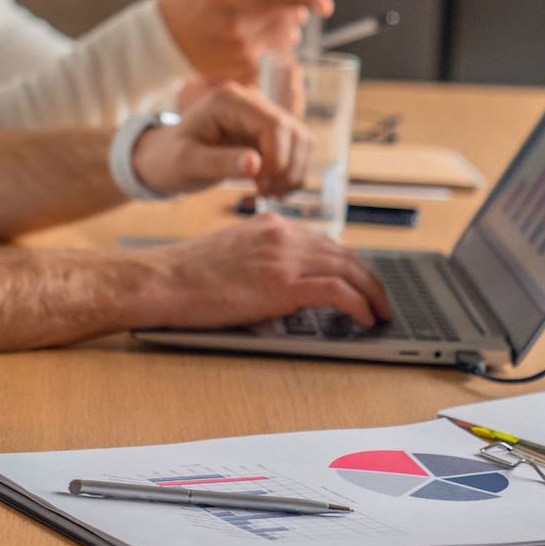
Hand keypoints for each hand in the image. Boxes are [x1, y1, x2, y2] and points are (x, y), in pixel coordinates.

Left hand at [132, 81, 309, 196]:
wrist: (165, 158)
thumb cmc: (169, 158)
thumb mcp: (186, 163)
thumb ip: (219, 162)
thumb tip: (256, 164)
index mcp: (229, 101)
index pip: (275, 124)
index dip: (278, 158)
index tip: (262, 186)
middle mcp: (250, 102)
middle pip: (295, 132)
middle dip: (287, 168)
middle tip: (264, 193)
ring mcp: (262, 116)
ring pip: (302, 142)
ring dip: (293, 173)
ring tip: (267, 193)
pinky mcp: (269, 134)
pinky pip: (296, 152)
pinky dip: (291, 174)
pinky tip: (270, 190)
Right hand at [142, 216, 392, 327]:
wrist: (163, 280)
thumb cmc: (186, 275)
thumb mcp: (229, 253)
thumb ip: (261, 259)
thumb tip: (283, 287)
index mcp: (269, 225)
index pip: (325, 241)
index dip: (350, 264)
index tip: (360, 281)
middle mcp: (282, 235)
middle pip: (345, 254)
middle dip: (370, 279)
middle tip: (381, 301)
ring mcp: (283, 257)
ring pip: (350, 270)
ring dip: (373, 295)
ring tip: (381, 314)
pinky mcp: (282, 284)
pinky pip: (338, 292)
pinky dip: (359, 306)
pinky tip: (364, 320)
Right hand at [157, 0, 338, 79]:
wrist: (163, 38)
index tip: (326, 5)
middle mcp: (236, 25)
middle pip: (291, 15)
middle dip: (297, 3)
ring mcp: (241, 51)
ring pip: (289, 35)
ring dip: (285, 23)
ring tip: (255, 16)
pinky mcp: (244, 70)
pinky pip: (278, 53)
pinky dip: (274, 42)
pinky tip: (253, 35)